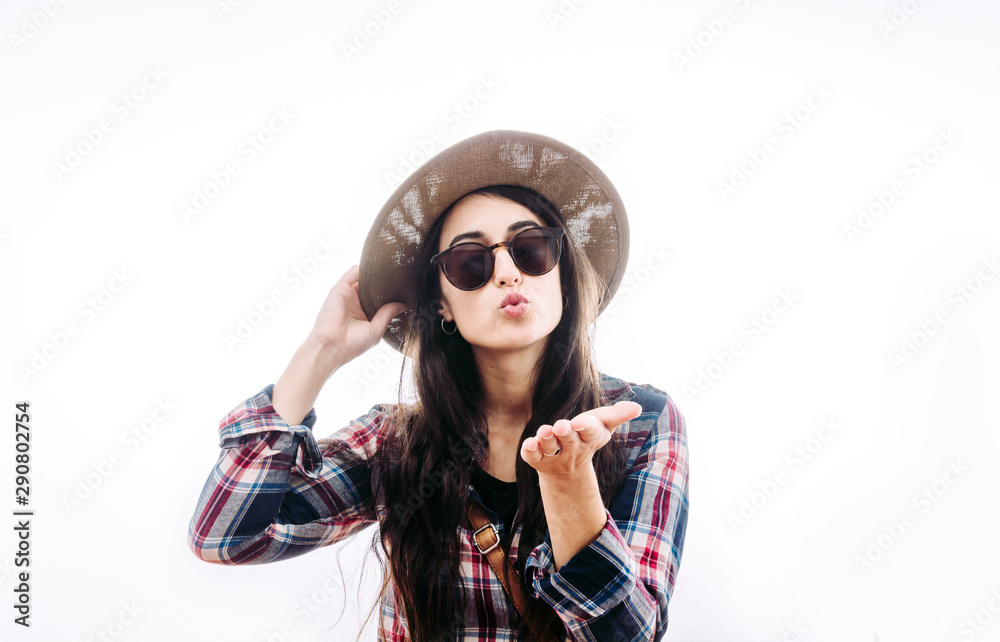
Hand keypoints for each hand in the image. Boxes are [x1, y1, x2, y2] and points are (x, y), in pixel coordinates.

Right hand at [309, 264, 405, 362]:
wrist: (331, 346)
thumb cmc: (353, 344)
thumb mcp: (376, 329)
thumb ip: (387, 314)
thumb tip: (403, 304)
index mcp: (365, 314)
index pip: (380, 299)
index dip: (391, 294)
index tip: (406, 289)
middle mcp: (357, 303)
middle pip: (373, 287)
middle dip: (385, 281)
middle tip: (402, 275)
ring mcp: (349, 295)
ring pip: (364, 278)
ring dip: (375, 273)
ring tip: (392, 266)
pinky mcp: (340, 288)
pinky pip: (352, 272)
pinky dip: (363, 267)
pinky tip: (377, 265)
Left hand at [519, 401, 641, 478]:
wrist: (568, 471)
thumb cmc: (586, 438)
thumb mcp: (602, 425)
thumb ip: (617, 415)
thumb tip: (638, 407)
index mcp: (589, 438)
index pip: (591, 432)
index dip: (586, 427)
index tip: (580, 421)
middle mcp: (572, 449)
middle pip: (570, 441)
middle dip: (566, 433)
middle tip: (561, 426)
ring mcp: (555, 456)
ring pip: (550, 448)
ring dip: (546, 439)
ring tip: (544, 431)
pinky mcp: (537, 459)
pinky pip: (532, 457)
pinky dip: (529, 451)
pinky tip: (528, 444)